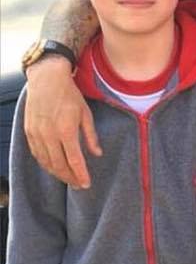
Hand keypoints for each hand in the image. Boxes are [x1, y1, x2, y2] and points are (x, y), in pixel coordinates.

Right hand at [25, 55, 101, 188]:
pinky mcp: (29, 131)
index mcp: (66, 130)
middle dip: (70, 178)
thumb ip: (91, 136)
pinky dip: (45, 164)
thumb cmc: (69, 95)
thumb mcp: (85, 113)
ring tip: (68, 178)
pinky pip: (37, 154)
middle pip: (59, 165)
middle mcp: (49, 134)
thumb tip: (97, 153)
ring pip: (46, 162)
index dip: (80, 174)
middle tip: (78, 185)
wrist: (47, 79)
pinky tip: (53, 167)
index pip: (74, 160)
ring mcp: (37, 133)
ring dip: (57, 173)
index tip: (86, 183)